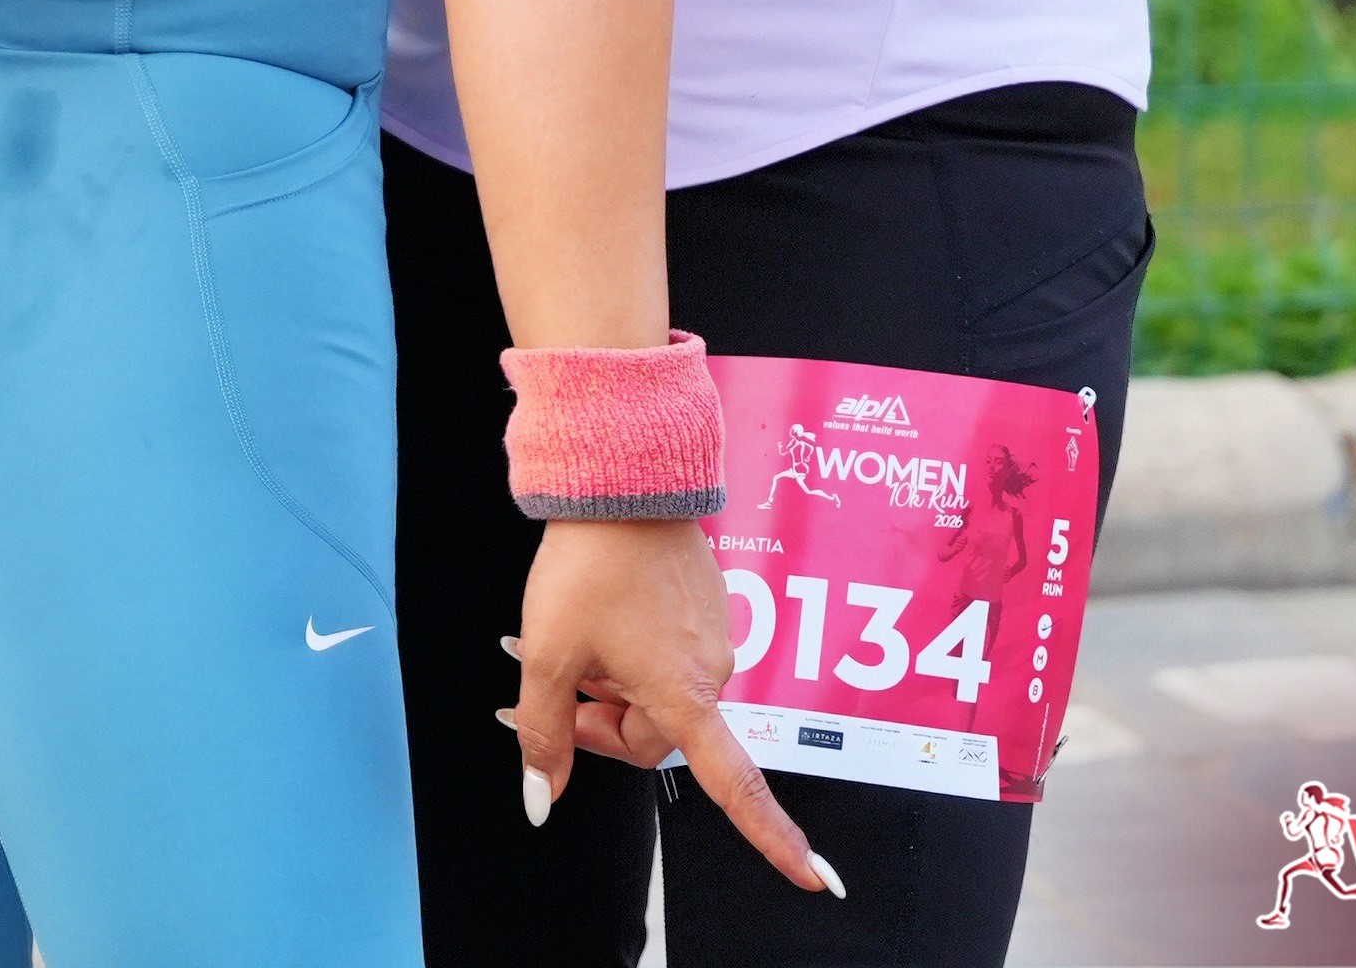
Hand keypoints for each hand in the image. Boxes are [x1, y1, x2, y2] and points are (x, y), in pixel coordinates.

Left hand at [509, 519, 829, 895]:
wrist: (622, 476)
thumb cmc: (590, 564)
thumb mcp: (550, 653)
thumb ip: (544, 732)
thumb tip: (541, 799)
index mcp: (682, 693)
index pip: (735, 784)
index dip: (773, 837)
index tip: (814, 878)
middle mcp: (711, 670)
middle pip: (654, 735)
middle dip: (604, 724)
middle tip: (556, 687)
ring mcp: (713, 635)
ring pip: (656, 693)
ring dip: (613, 682)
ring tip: (569, 640)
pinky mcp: (706, 604)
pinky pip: (666, 653)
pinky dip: (629, 651)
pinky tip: (596, 618)